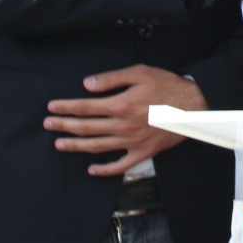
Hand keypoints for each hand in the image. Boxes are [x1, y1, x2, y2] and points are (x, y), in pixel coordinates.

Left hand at [45, 65, 207, 176]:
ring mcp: (131, 142)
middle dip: (64, 126)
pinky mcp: (142, 152)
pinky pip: (119, 165)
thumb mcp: (140, 72)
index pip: (85, 107)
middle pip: (86, 128)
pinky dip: (104, 169)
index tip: (52, 107)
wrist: (194, 105)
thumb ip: (111, 78)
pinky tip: (91, 168)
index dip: (66, 107)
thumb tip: (87, 85)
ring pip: (96, 147)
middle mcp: (122, 126)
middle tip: (48, 125)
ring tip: (59, 144)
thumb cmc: (168, 86)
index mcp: (120, 105)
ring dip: (75, 146)